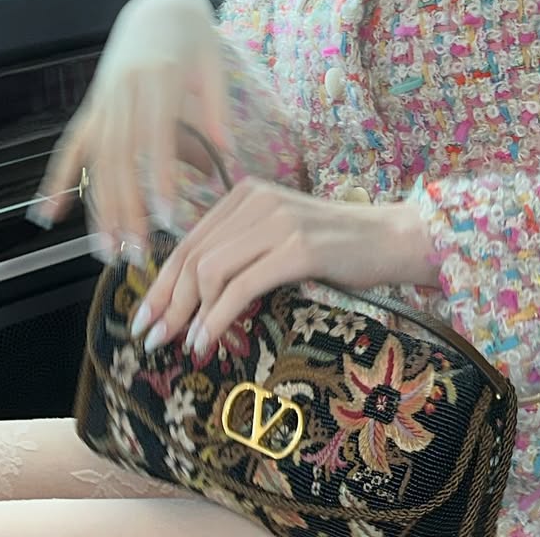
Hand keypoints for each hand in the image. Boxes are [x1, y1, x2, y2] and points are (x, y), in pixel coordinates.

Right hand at [28, 0, 230, 259]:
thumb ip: (217, 112)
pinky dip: (58, 179)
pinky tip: (46, 214)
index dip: (158, 177)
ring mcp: (104, 98)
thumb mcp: (213, 65)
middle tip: (134, 251)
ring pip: (97, 159)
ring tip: (105, 249)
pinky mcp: (93, 103)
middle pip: (120, 157)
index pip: (156, 137)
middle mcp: (125, 90)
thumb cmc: (194, 35)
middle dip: (125, 208)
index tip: (164, 216)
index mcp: (160, 77)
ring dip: (98, 207)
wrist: (160, 2)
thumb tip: (229, 160)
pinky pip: (73, 145)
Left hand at [128, 178, 436, 358]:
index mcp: (247, 193)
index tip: (145, 318)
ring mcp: (278, 222)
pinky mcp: (298, 248)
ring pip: (210, 271)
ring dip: (189, 315)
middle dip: (167, 303)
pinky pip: (241, 287)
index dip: (161, 283)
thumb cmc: (337, 245)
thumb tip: (193, 295)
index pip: (189, 240)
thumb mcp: (281, 236)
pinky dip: (216, 319)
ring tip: (184, 347)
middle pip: (193, 256)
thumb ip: (242, 249)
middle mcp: (257, 200)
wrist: (393, 238)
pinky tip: (208, 341)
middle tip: (151, 340)